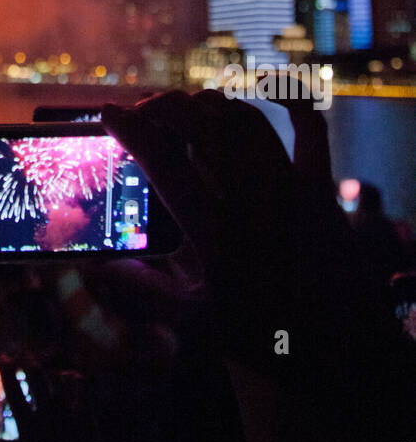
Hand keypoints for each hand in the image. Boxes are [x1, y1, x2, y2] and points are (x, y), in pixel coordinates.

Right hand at [102, 90, 413, 441]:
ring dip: (210, 104)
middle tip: (144, 109)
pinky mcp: (320, 187)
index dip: (131, 129)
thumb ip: (144, 289)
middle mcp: (252, 202)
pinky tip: (268, 89)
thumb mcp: (195, 322)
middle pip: (203, 124)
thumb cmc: (265, 338)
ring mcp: (290, 189)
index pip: (163, 162)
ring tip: (187, 110)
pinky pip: (310, 129)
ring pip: (245, 119)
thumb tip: (99, 266)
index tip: (109, 113)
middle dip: (166, 105)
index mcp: (214, 234)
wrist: (341, 352)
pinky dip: (290, 101)